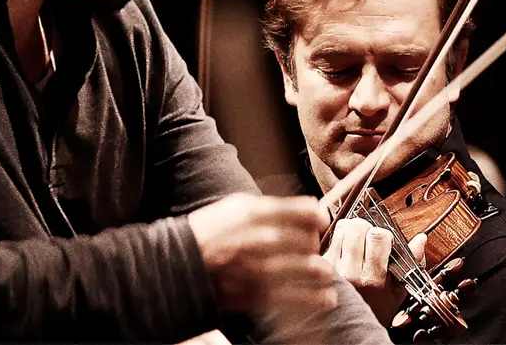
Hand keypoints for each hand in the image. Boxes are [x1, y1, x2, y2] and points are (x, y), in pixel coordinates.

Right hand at [187, 193, 336, 312]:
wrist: (179, 263)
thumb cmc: (209, 231)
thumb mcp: (235, 206)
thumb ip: (269, 206)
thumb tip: (307, 207)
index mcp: (254, 213)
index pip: (302, 212)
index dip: (317, 216)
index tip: (321, 220)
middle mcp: (260, 239)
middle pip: (306, 240)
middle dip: (314, 244)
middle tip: (313, 247)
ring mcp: (258, 267)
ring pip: (305, 268)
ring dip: (320, 271)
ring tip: (324, 272)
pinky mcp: (255, 293)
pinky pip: (294, 297)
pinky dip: (314, 298)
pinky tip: (326, 299)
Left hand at [322, 218, 426, 324]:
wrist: (346, 326)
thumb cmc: (374, 309)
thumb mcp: (396, 293)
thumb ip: (411, 264)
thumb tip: (420, 239)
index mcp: (372, 279)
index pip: (379, 236)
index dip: (385, 234)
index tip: (385, 242)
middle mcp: (350, 272)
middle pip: (358, 227)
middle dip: (367, 228)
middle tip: (370, 239)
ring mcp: (333, 267)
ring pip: (342, 227)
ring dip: (352, 229)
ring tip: (357, 242)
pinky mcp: (321, 264)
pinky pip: (330, 237)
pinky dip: (338, 237)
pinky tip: (344, 248)